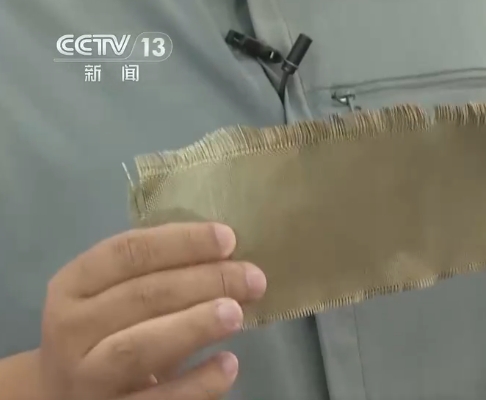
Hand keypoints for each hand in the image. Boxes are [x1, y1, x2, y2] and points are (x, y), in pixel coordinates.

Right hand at [39, 223, 266, 399]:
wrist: (67, 394)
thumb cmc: (108, 331)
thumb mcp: (116, 296)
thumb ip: (160, 273)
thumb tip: (230, 253)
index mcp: (73, 286)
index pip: (125, 252)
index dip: (180, 242)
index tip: (228, 238)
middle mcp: (71, 330)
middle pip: (140, 297)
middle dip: (203, 282)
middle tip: (252, 278)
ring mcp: (87, 376)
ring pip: (138, 348)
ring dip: (193, 326)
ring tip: (237, 314)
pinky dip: (197, 383)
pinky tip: (228, 364)